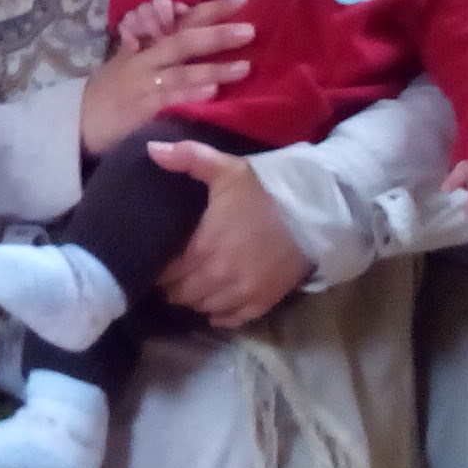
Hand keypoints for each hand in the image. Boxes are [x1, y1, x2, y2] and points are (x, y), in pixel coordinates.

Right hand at [79, 0, 253, 156]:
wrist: (74, 122)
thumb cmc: (107, 92)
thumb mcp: (128, 61)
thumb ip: (155, 45)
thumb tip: (187, 24)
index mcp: (145, 45)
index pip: (182, 21)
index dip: (211, 10)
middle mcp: (145, 59)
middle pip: (184, 40)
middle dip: (217, 33)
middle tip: (250, 28)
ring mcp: (143, 83)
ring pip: (181, 70)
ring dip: (214, 67)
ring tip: (245, 66)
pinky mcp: (140, 109)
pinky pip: (168, 98)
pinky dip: (190, 93)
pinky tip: (212, 91)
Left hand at [149, 137, 311, 329]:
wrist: (316, 210)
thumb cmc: (266, 189)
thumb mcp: (226, 168)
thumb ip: (187, 158)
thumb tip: (150, 148)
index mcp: (202, 249)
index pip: (166, 273)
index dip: (158, 268)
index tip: (156, 260)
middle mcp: (218, 277)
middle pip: (181, 295)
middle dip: (173, 286)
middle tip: (172, 275)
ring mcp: (242, 293)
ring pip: (204, 308)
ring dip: (195, 299)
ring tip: (192, 287)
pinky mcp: (264, 301)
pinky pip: (233, 319)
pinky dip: (221, 315)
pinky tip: (216, 307)